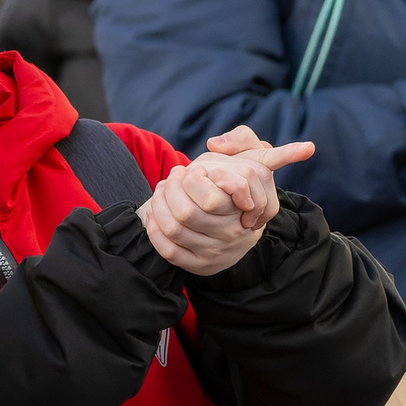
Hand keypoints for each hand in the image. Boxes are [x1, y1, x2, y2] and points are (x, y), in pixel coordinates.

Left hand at [141, 127, 311, 274]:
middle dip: (169, 191)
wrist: (242, 223)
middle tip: (169, 179)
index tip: (189, 170)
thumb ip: (242, 139)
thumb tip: (215, 144)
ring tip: (160, 190)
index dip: (192, 181)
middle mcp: (234, 233)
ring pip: (174, 230)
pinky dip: (154, 230)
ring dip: (158, 206)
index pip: (211, 200)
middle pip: (186, 214)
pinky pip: (169, 250)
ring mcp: (217, 251)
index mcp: (247, 207)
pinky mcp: (200, 265)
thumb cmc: (241, 181)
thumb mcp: (252, 155)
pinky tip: (153, 214)